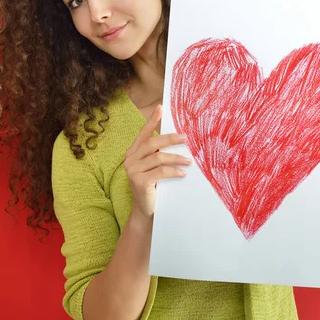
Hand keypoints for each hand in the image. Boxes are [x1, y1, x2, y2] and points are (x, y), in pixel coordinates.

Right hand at [123, 104, 190, 218]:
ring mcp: (133, 170)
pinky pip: (161, 171)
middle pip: (152, 143)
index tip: (161, 108)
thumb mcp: (153, 168)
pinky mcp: (140, 181)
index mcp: (132, 153)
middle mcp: (130, 159)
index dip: (152, 121)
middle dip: (170, 139)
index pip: (143, 134)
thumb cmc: (152, 187)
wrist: (145, 210)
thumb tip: (176, 140)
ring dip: (177, 158)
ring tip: (189, 161)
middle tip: (185, 138)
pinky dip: (174, 171)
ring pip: (159, 157)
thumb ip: (157, 154)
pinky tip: (182, 173)